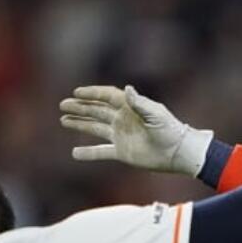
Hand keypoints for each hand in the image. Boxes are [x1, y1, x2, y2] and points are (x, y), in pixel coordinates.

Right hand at [59, 85, 212, 175]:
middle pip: (96, 111)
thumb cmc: (170, 130)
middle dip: (80, 107)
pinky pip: (101, 152)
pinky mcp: (122, 152)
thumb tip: (127, 89)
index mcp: (130, 107)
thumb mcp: (155, 114)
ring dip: (80, 124)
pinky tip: (75, 153)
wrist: (178, 153)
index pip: (106, 96)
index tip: (76, 92)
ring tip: (63, 120)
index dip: (92, 93)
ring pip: (95, 128)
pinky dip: (89, 153)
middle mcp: (123, 120)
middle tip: (63, 105)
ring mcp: (121, 136)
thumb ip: (139, 103)